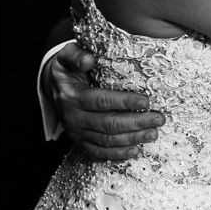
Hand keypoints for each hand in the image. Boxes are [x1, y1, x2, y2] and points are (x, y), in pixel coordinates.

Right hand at [49, 43, 164, 159]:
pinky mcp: (80, 140)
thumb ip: (76, 55)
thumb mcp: (65, 56)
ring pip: (106, 140)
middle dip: (136, 122)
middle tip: (159, 119)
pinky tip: (136, 150)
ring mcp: (76, 131)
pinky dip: (117, 153)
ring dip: (132, 138)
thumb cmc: (66, 69)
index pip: (101, 101)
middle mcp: (73, 117)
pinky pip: (98, 151)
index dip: (124, 102)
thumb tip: (89, 59)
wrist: (51, 86)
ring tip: (153, 133)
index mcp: (71, 96)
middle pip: (108, 124)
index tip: (146, 101)